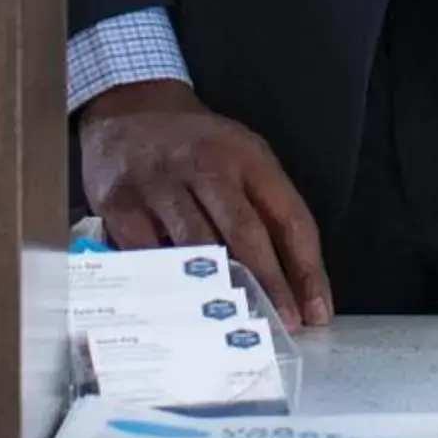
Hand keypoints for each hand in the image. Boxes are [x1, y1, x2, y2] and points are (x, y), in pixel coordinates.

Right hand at [77, 79, 331, 328]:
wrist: (131, 107)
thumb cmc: (197, 145)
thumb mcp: (241, 157)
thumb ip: (263, 208)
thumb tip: (292, 280)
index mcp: (250, 158)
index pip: (290, 216)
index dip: (307, 269)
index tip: (316, 312)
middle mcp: (209, 167)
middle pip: (246, 233)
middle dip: (269, 286)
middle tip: (282, 327)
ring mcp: (163, 183)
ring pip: (196, 244)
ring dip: (217, 290)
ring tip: (233, 330)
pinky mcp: (121, 201)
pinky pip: (144, 250)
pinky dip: (161, 283)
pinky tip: (174, 311)